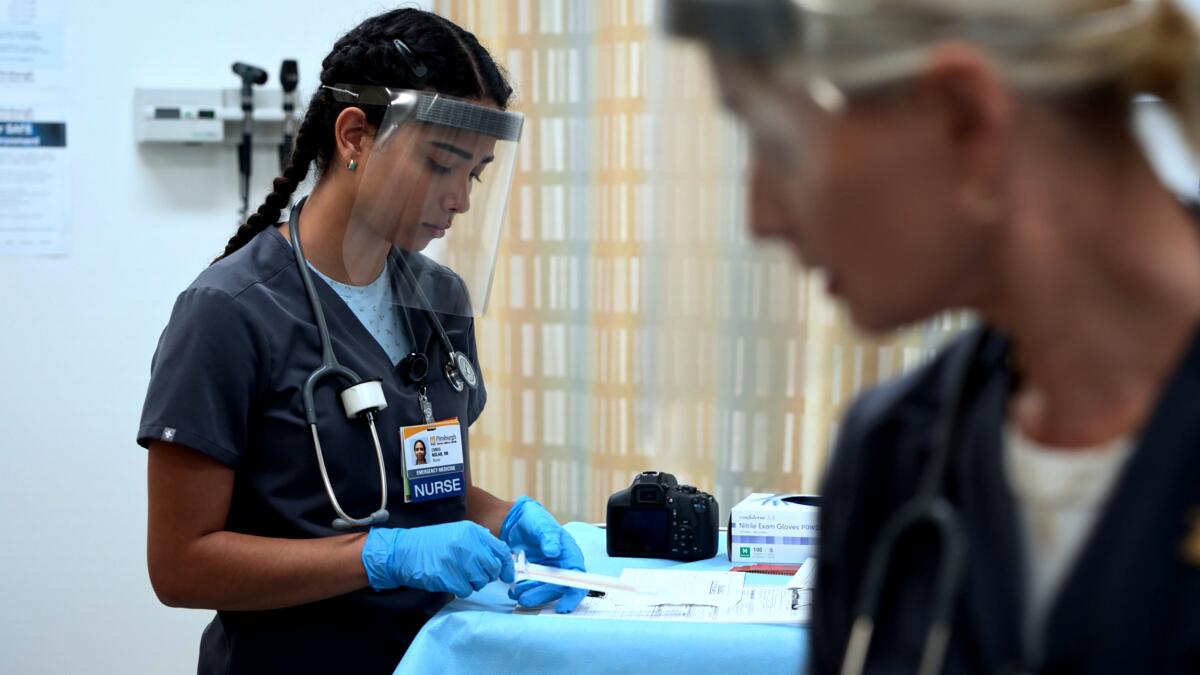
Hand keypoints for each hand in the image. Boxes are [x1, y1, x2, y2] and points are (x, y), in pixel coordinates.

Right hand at [361, 522, 514, 597]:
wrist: (403, 551)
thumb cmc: (431, 544)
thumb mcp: (457, 533)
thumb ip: (478, 541)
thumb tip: (500, 556)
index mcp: (472, 531)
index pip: (501, 550)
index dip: (507, 566)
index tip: (507, 576)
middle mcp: (467, 544)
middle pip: (492, 569)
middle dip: (487, 576)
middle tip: (474, 574)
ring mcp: (457, 560)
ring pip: (480, 581)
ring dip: (472, 583)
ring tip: (458, 575)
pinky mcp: (447, 576)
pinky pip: (465, 590)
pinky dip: (460, 589)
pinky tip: (450, 580)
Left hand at [501, 496, 586, 612]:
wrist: (515, 521)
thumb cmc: (533, 519)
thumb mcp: (541, 523)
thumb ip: (548, 536)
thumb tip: (553, 551)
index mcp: (569, 553)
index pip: (578, 577)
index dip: (573, 594)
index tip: (563, 607)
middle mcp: (561, 565)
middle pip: (559, 589)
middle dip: (542, 596)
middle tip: (525, 598)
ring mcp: (547, 572)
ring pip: (544, 591)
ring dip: (532, 595)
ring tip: (516, 593)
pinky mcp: (534, 576)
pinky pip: (532, 589)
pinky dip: (523, 591)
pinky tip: (513, 588)